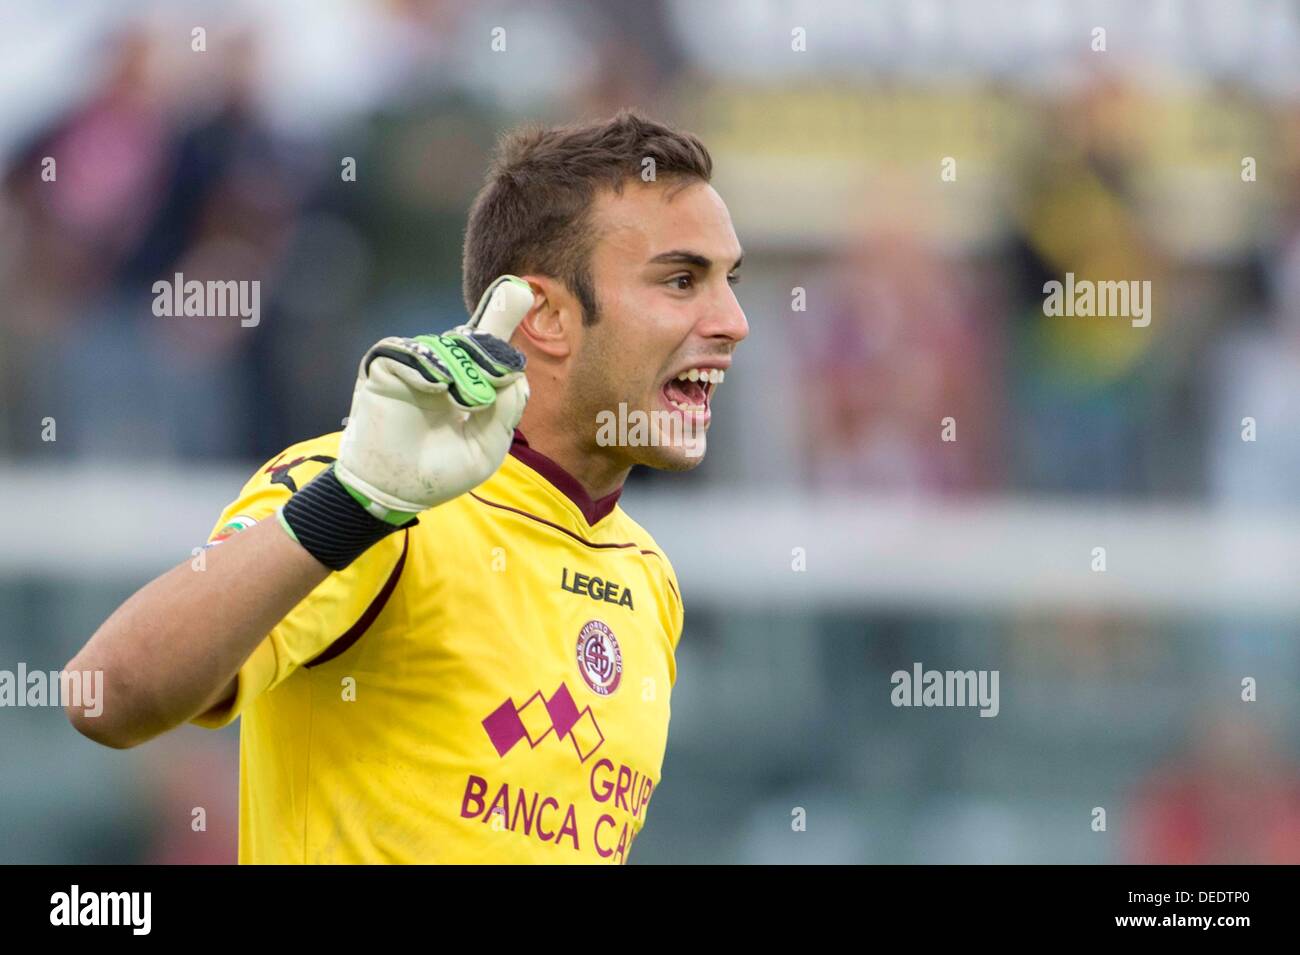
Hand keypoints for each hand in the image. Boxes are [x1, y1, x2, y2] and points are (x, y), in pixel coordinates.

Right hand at [335, 275, 532, 522]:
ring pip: (444, 346)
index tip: (519, 290)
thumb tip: (516, 370)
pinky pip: (405, 352)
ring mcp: (411, 367)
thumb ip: (507, 408)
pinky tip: (436, 389)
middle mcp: (440, 369)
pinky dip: (426, 367)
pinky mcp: (382, 370)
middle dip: (489, 352)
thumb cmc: (441, 473)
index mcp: (466, 383)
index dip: (500, 317)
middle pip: (471, 339)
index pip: (485, 345)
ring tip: (464, 402)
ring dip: (461, 370)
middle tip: (494, 383)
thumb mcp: (488, 445)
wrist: (398, 493)